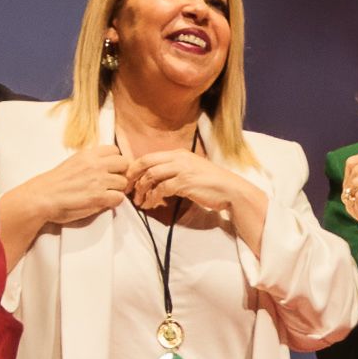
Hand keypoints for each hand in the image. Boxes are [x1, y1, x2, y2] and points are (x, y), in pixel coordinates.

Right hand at [17, 143, 131, 229]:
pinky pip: (119, 197)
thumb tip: (106, 165)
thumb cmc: (55, 183)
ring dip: (117, 189)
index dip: (116, 161)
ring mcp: (98, 180)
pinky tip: (104, 202)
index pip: (115, 150)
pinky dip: (114, 201)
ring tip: (106, 194)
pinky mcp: (99, 197)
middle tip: (113, 182)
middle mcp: (95, 165)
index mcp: (88, 154)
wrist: (42, 197)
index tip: (112, 169)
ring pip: (123, 182)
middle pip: (124, 164)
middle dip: (121, 173)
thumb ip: (90, 161)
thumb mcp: (73, 162)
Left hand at [128, 150, 262, 225]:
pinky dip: (153, 198)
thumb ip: (174, 171)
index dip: (134, 168)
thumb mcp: (191, 171)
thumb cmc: (211, 184)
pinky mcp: (185, 182)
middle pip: (146, 162)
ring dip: (141, 190)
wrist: (230, 190)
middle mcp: (178, 158)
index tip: (128, 181)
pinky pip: (161, 189)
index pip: (149, 157)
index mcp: (178, 153)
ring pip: (151, 176)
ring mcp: (182, 169)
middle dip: (132, 177)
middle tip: (127, 190)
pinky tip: (150, 205)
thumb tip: (155, 180)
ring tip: (139, 202)